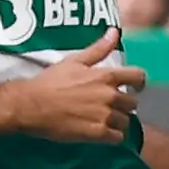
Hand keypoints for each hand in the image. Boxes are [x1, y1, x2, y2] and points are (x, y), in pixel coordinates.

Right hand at [15, 30, 145, 143]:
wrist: (30, 105)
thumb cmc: (50, 82)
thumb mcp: (74, 61)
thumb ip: (98, 48)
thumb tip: (115, 31)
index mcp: (106, 76)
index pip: (139, 77)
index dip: (138, 83)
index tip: (133, 87)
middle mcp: (110, 96)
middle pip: (132, 103)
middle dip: (122, 105)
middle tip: (107, 106)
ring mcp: (105, 115)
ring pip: (125, 121)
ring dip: (116, 121)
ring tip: (100, 119)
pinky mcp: (98, 133)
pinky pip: (118, 138)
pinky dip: (111, 136)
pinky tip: (99, 131)